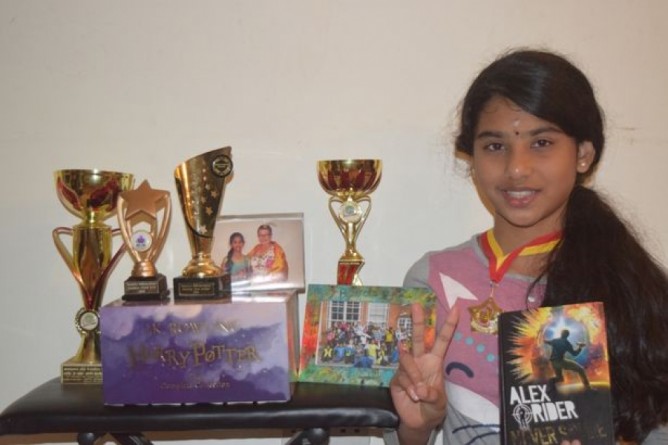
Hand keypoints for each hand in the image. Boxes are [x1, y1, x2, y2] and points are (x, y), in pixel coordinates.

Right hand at [390, 303, 458, 431]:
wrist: (419, 422)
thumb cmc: (433, 407)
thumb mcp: (439, 403)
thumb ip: (433, 396)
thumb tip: (420, 389)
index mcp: (434, 361)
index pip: (442, 340)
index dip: (448, 325)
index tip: (455, 308)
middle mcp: (420, 361)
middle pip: (419, 337)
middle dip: (418, 321)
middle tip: (417, 305)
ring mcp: (407, 369)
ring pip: (407, 360)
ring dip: (414, 376)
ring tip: (420, 393)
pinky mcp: (396, 379)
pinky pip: (401, 378)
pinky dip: (409, 388)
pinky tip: (413, 396)